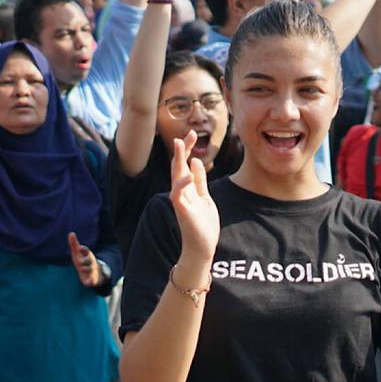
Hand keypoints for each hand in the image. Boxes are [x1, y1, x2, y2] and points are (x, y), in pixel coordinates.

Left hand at [68, 232, 103, 287]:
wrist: (95, 273)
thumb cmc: (83, 260)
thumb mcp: (78, 253)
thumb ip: (74, 244)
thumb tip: (71, 233)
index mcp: (87, 255)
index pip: (86, 251)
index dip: (84, 250)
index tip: (80, 248)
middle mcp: (91, 263)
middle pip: (89, 260)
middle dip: (85, 260)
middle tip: (80, 261)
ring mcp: (92, 271)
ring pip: (90, 270)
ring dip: (87, 269)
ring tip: (82, 269)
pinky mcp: (92, 280)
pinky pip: (92, 281)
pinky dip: (91, 281)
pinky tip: (88, 282)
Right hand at [169, 131, 218, 261]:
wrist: (201, 248)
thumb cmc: (202, 224)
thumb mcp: (204, 198)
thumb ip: (199, 181)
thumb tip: (195, 161)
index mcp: (187, 188)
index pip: (185, 164)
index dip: (188, 149)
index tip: (192, 134)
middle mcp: (181, 192)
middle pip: (179, 166)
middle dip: (183, 149)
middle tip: (189, 133)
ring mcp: (181, 200)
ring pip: (176, 176)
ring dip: (178, 159)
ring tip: (179, 144)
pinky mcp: (182, 210)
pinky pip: (178, 194)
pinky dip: (181, 184)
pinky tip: (186, 173)